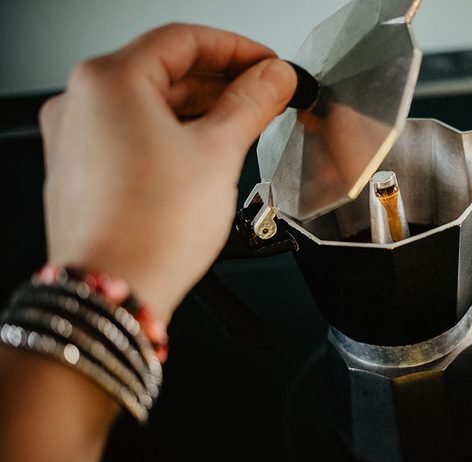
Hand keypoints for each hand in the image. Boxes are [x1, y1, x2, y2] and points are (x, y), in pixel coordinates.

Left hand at [39, 23, 296, 321]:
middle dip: (221, 80)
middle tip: (264, 94)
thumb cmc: (151, 230)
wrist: (115, 292)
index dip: (237, 48)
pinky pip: (134, 134)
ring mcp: (77, 137)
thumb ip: (251, 103)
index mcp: (108, 81)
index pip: (183, 40)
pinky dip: (172, 133)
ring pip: (149, 104)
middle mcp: (81, 102)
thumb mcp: (218, 153)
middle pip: (164, 70)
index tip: (267, 65)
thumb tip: (274, 79)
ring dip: (199, 108)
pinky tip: (205, 149)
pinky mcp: (83, 169)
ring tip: (243, 122)